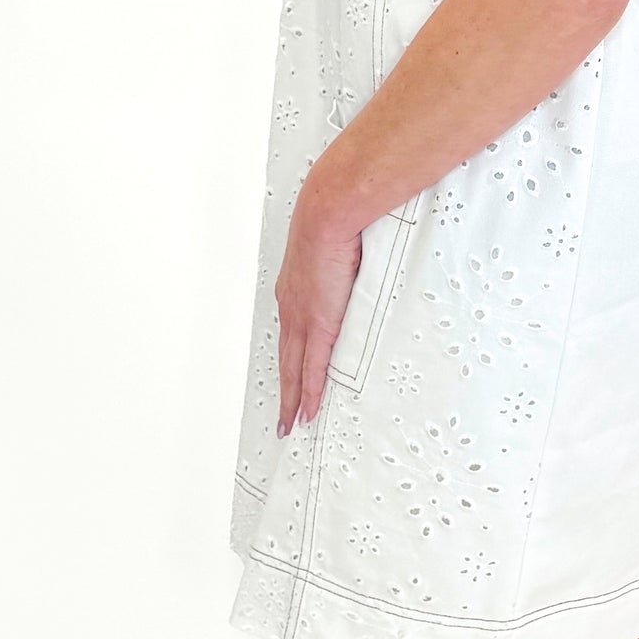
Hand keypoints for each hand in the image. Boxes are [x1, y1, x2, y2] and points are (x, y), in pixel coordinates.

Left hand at [275, 166, 363, 437]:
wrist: (328, 214)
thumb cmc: (334, 220)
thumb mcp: (333, 247)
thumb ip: (341, 262)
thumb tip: (355, 259)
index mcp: (294, 290)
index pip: (290, 334)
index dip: (290, 359)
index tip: (289, 378)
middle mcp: (291, 308)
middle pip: (285, 360)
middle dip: (283, 390)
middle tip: (282, 417)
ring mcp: (301, 319)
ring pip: (292, 371)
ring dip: (291, 399)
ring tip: (291, 423)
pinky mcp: (317, 326)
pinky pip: (310, 370)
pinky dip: (307, 393)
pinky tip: (306, 412)